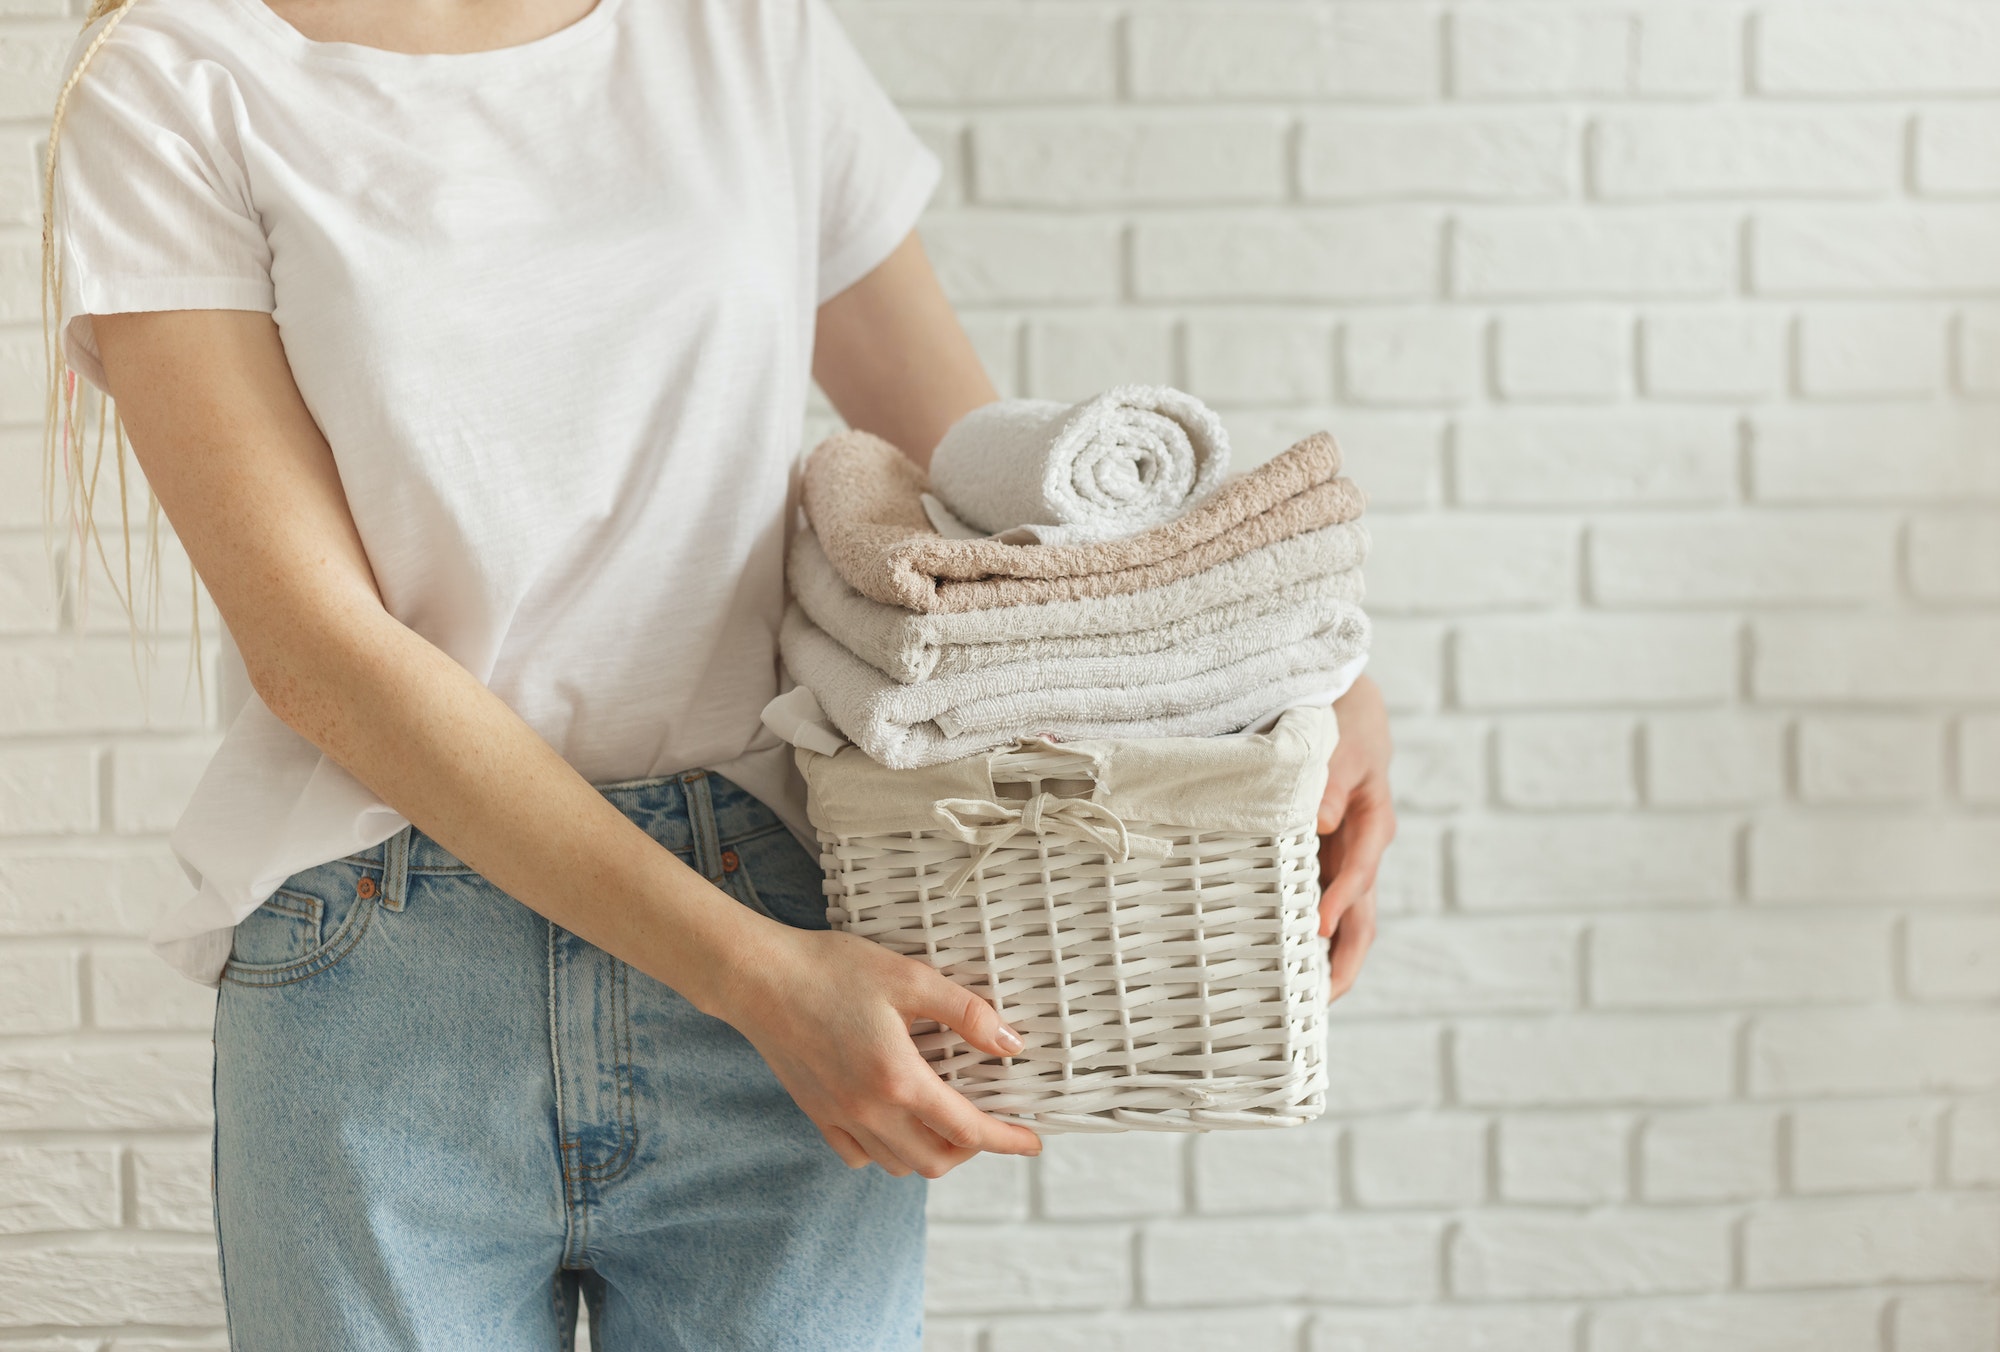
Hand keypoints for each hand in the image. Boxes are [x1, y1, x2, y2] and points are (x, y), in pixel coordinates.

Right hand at [717, 925, 1042, 1177]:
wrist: (756, 976)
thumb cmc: (830, 969)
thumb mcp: (909, 977)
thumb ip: (965, 1012)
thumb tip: (1010, 1044)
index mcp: (898, 1079)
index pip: (967, 1130)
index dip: (1007, 1140)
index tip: (1032, 1143)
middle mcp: (869, 1110)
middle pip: (935, 1161)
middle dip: (970, 1150)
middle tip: (986, 1123)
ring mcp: (838, 1116)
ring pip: (897, 1163)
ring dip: (931, 1152)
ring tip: (944, 1121)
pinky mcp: (815, 1112)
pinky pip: (858, 1154)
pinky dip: (886, 1151)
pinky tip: (894, 1122)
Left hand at [1317, 674, 1394, 1002]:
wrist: (1340, 704)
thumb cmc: (1342, 722)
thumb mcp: (1342, 743)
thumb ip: (1334, 780)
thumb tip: (1323, 822)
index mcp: (1372, 824)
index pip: (1359, 874)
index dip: (1339, 905)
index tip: (1315, 931)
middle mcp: (1361, 851)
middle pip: (1360, 919)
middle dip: (1342, 963)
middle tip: (1315, 1004)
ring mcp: (1343, 860)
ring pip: (1342, 921)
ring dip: (1323, 959)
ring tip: (1294, 1002)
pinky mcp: (1322, 860)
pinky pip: (1317, 903)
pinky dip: (1303, 933)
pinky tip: (1276, 958)